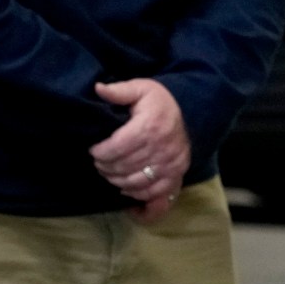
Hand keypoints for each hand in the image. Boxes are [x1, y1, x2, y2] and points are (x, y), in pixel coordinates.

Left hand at [91, 78, 189, 221]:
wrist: (191, 113)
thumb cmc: (159, 102)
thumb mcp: (140, 88)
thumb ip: (119, 90)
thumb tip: (98, 88)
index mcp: (150, 127)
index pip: (118, 147)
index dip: (101, 152)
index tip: (93, 149)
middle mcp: (163, 149)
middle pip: (125, 166)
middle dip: (105, 166)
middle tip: (98, 162)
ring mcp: (172, 165)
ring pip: (137, 182)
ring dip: (117, 181)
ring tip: (108, 172)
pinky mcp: (177, 176)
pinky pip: (156, 194)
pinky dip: (138, 194)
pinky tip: (125, 188)